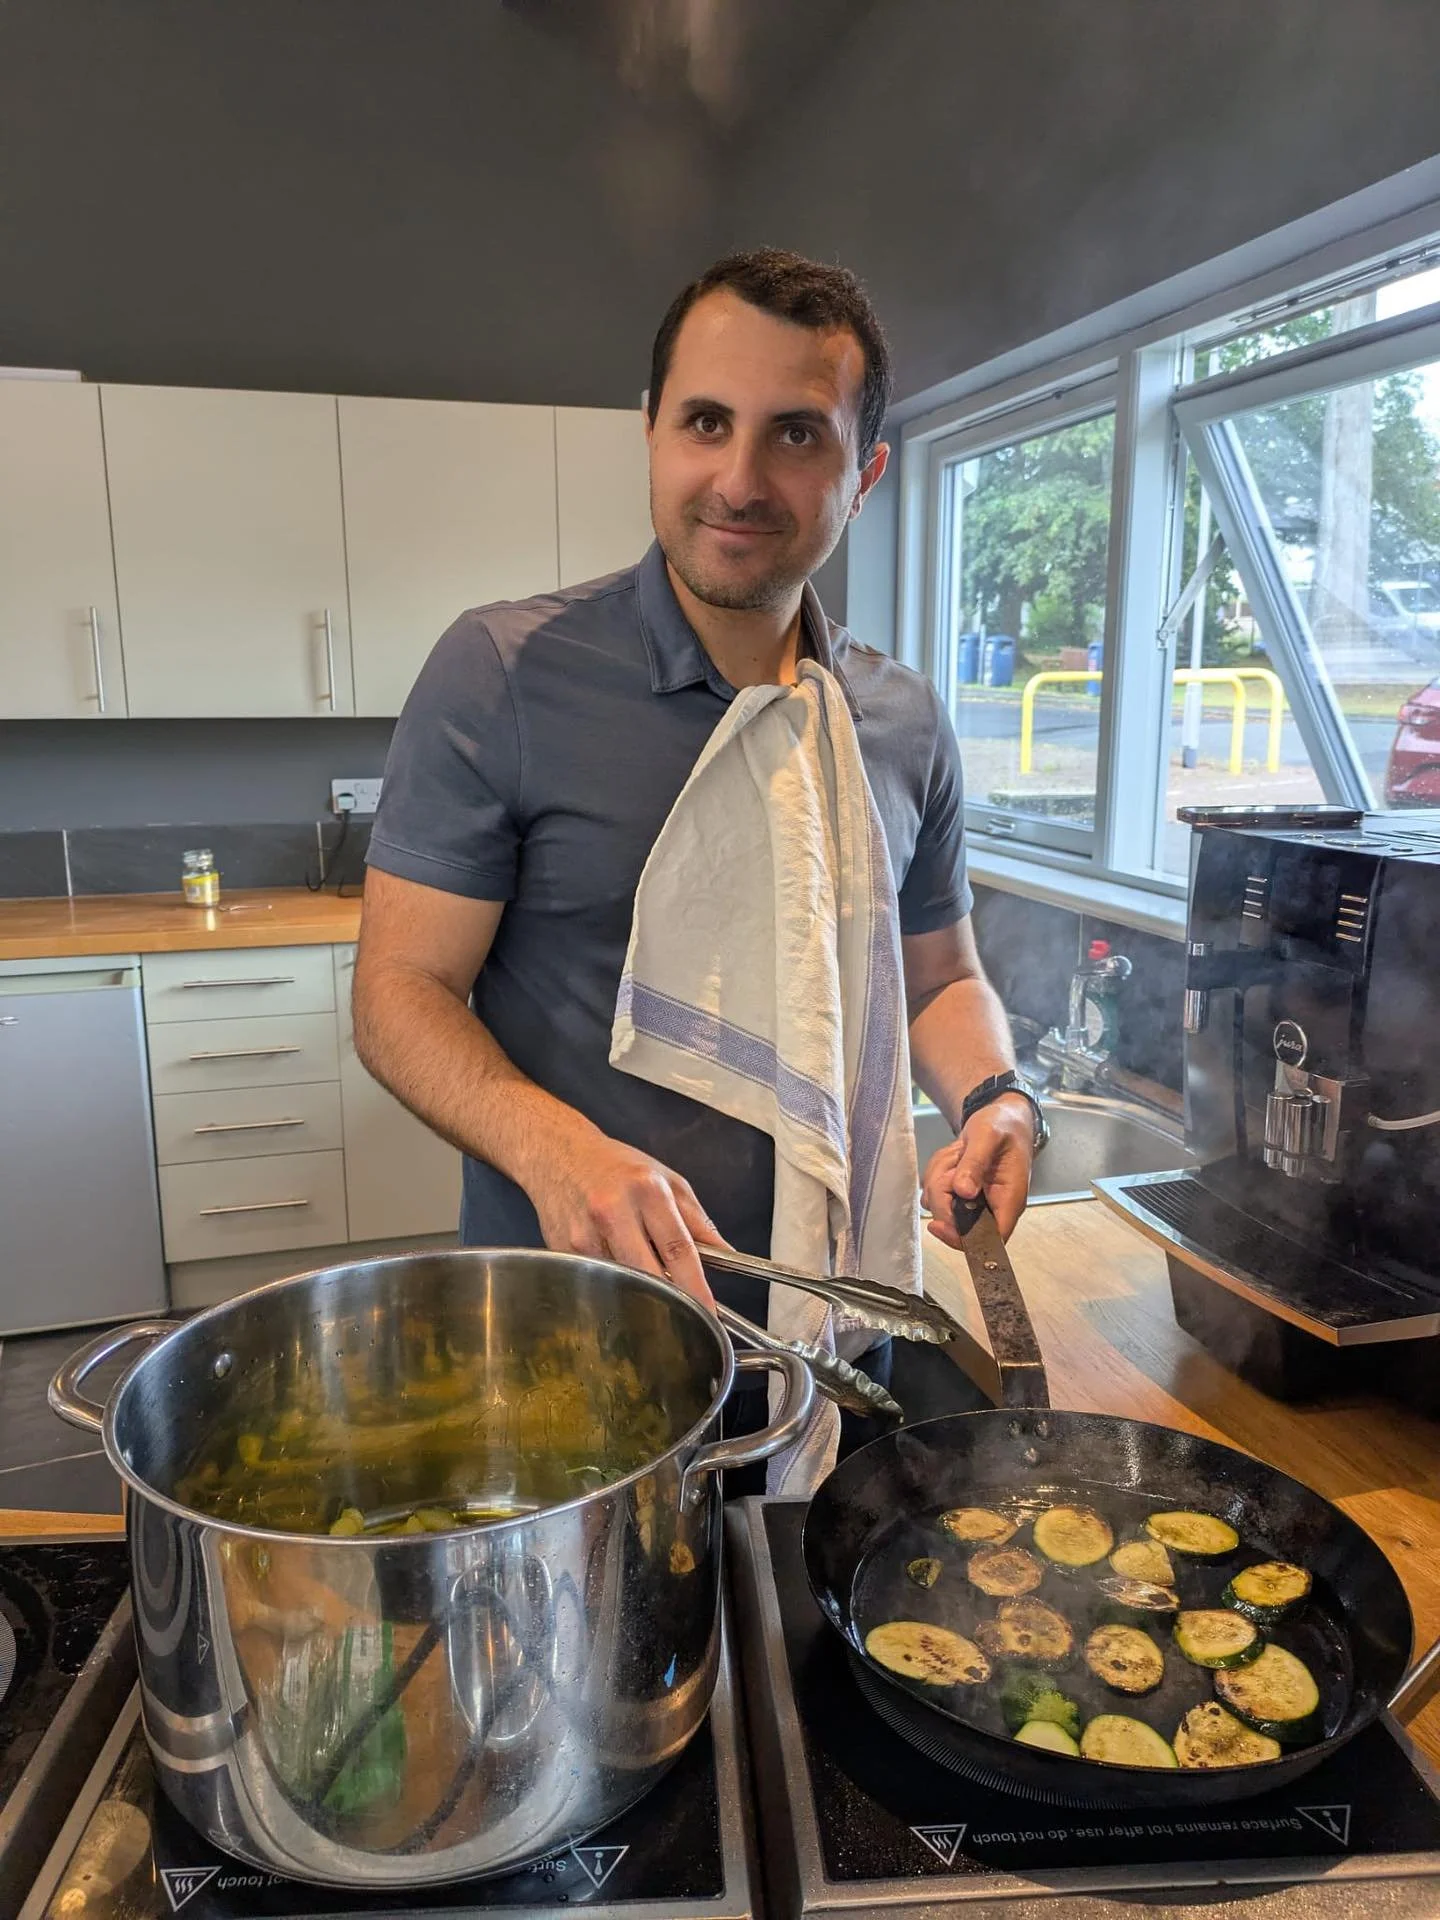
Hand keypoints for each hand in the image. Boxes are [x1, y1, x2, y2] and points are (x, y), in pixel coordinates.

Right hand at [527, 1127, 722, 1305]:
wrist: (558, 1153)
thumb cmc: (617, 1166)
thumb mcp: (667, 1180)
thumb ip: (698, 1221)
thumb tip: (727, 1256)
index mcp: (647, 1191)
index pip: (679, 1249)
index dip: (696, 1287)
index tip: (709, 1312)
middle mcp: (613, 1211)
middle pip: (649, 1275)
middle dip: (671, 1301)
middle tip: (686, 1315)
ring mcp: (584, 1234)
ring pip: (622, 1282)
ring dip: (640, 1291)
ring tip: (646, 1280)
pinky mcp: (565, 1250)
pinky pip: (598, 1279)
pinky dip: (613, 1282)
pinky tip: (614, 1266)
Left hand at [921, 1093, 1034, 1245]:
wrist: (1001, 1117)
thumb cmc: (1002, 1125)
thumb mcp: (988, 1136)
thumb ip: (976, 1162)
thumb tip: (963, 1191)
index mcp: (1009, 1200)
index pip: (990, 1239)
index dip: (962, 1238)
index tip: (938, 1223)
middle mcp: (992, 1207)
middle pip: (956, 1222)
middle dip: (943, 1192)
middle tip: (955, 1163)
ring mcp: (973, 1202)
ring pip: (940, 1205)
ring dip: (939, 1177)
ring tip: (958, 1155)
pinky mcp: (959, 1194)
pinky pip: (934, 1192)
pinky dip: (936, 1172)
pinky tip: (952, 1157)